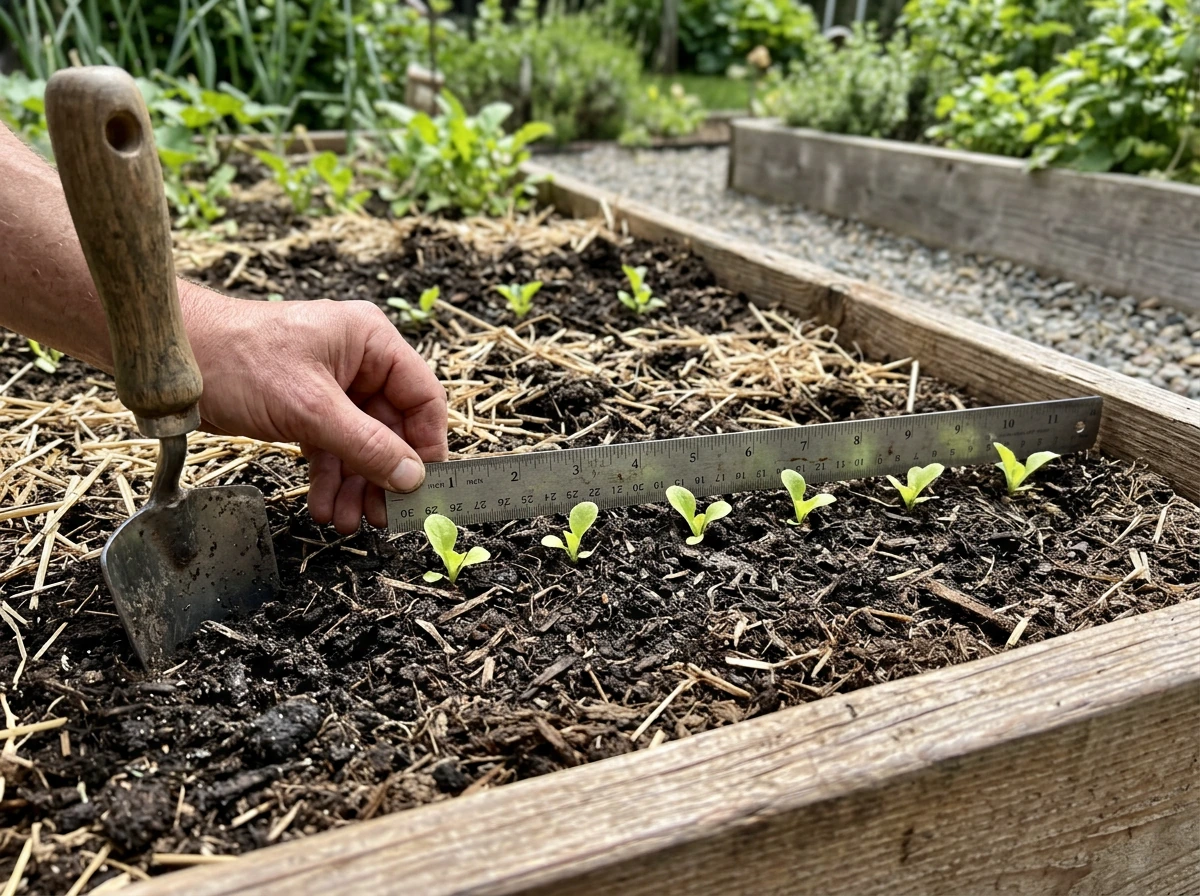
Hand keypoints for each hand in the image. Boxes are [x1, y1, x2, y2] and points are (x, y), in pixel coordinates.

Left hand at [181, 282, 447, 533]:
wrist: (172, 362)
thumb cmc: (237, 360)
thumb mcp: (310, 409)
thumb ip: (367, 445)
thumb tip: (412, 478)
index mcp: (371, 342)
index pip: (422, 397)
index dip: (427, 444)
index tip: (424, 486)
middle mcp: (358, 361)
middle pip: (391, 427)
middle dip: (383, 475)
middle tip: (384, 516)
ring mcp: (331, 385)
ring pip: (361, 443)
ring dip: (356, 485)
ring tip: (347, 522)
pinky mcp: (305, 406)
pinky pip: (331, 447)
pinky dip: (329, 478)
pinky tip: (324, 507)